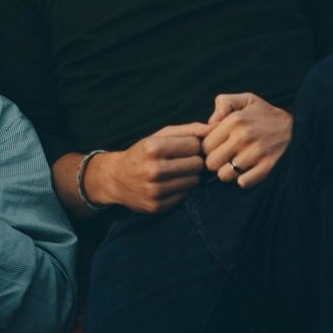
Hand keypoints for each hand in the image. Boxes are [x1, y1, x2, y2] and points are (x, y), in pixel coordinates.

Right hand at [85, 122, 210, 213]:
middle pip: (197, 164)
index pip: (194, 145)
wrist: (116, 178)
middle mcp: (153, 169)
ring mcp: (155, 190)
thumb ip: (190, 130)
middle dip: (193, 161)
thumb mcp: (160, 135)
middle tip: (182, 161)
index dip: (193, 146)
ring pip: (194, 181)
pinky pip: (185, 196)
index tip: (185, 148)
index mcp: (153, 147)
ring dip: (189, 176)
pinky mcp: (157, 206)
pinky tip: (169, 185)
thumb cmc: (143, 152)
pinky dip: (180, 190)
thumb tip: (217, 127)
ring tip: (175, 172)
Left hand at [202, 94, 292, 188]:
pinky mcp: (268, 166)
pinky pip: (244, 182)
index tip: (219, 147)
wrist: (300, 126)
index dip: (209, 148)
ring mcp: (256, 152)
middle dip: (216, 162)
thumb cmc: (267, 115)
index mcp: (234, 120)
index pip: (205, 145)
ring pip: (224, 175)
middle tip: (226, 158)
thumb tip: (210, 121)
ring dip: (229, 173)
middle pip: (211, 162)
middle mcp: (243, 136)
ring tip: (237, 165)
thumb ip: (224, 102)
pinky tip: (249, 172)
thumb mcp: (247, 100)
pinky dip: (244, 180)